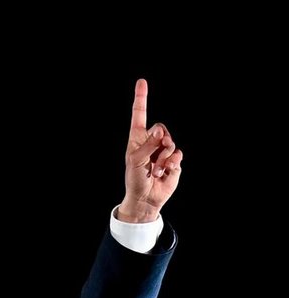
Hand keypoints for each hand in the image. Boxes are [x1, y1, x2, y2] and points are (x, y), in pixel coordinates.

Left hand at [117, 78, 182, 223]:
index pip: (139, 115)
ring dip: (164, 157)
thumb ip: (147, 145)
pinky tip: (165, 171)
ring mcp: (163, 150)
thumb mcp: (135, 161)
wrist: (146, 198)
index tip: (142, 81)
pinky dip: (172, 163)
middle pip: (161, 128)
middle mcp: (151, 141)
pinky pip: (178, 154)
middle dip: (160, 142)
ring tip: (156, 169)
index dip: (141, 98)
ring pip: (171, 142)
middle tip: (153, 158)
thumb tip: (160, 131)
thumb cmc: (135, 180)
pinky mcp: (174, 159)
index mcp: (137, 139)